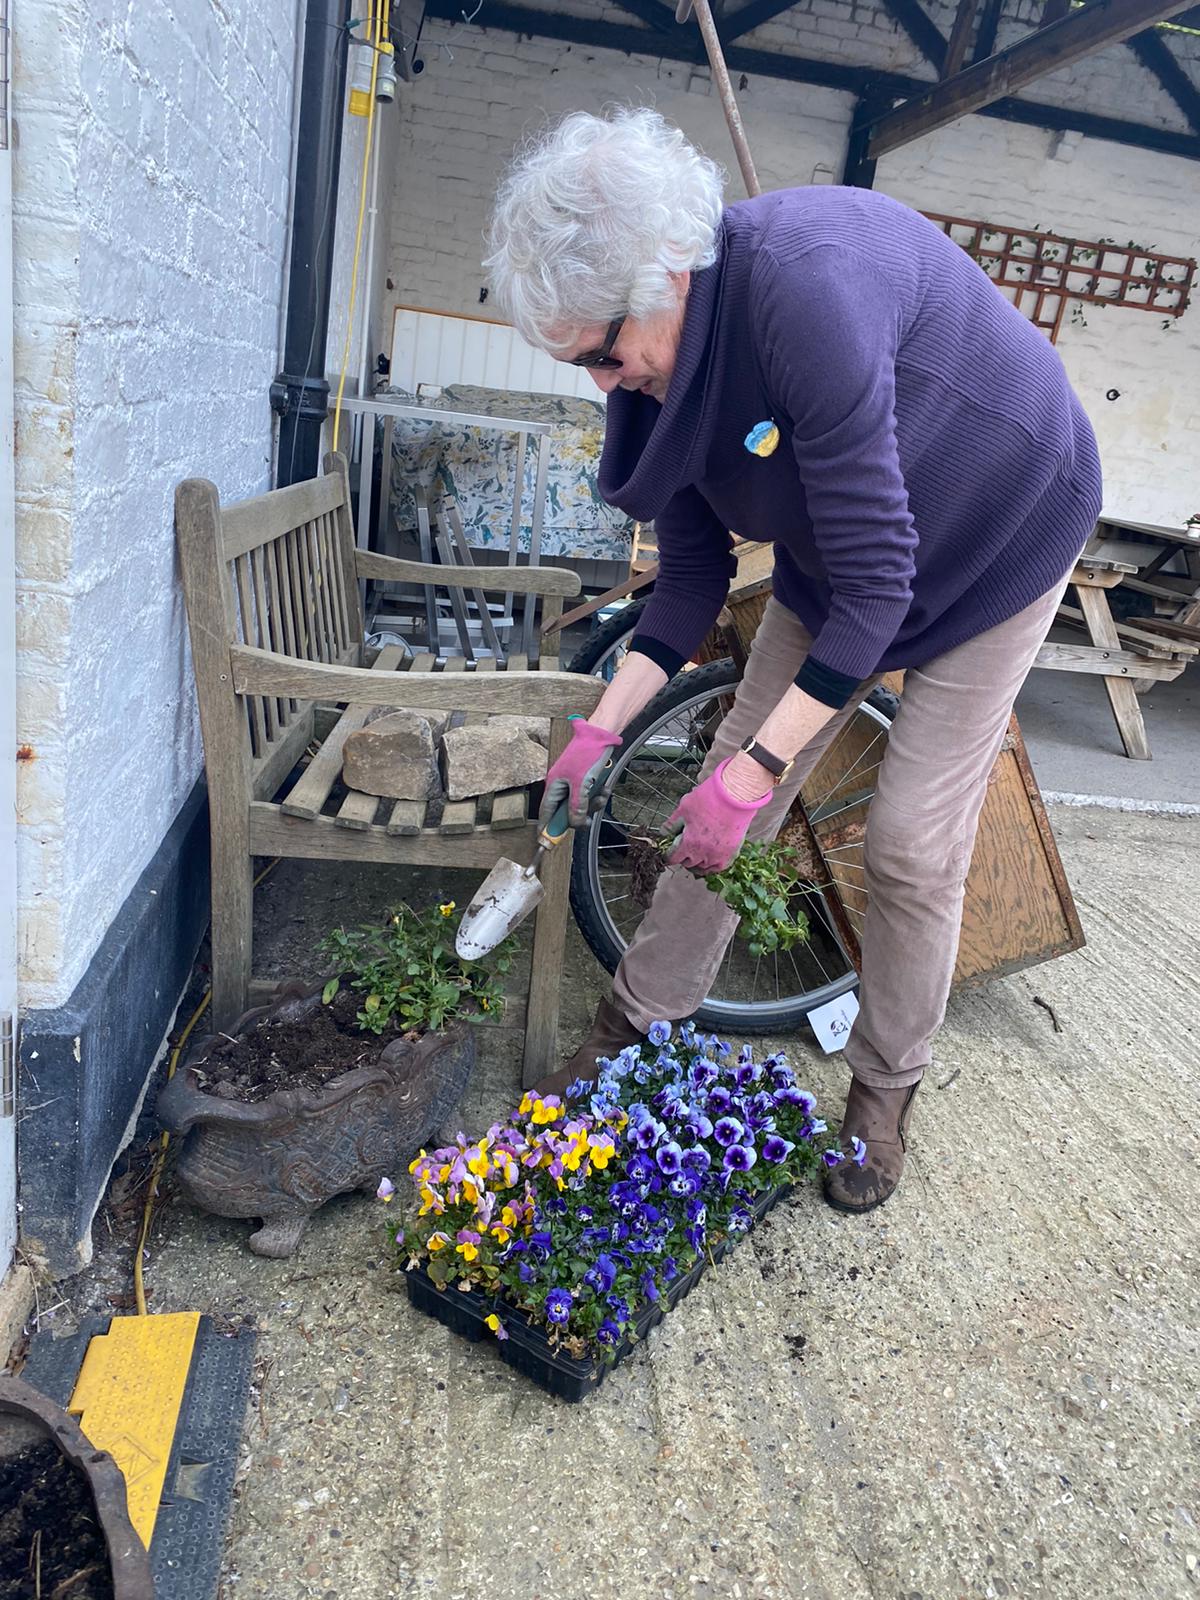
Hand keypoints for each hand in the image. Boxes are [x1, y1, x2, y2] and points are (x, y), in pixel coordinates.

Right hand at [540, 717, 621, 828]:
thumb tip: (574, 824)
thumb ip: (577, 806)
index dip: (547, 827)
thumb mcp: (582, 784)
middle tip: (589, 821)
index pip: (546, 812)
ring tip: (601, 796)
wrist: (601, 735)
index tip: (547, 842)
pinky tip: (605, 789)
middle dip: (579, 815)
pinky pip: (589, 795)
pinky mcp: (584, 779)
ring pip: (580, 804)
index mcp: (554, 785)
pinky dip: (597, 795)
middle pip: (565, 811)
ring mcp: (573, 782)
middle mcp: (561, 785)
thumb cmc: (587, 754)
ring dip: (592, 804)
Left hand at [665, 759, 772, 874]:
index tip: (668, 854)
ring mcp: (718, 855)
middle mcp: (703, 853)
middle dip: (683, 857)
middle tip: (682, 850)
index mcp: (689, 843)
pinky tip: (709, 860)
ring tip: (694, 856)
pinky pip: (718, 867)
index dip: (669, 855)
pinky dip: (712, 865)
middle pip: (688, 863)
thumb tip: (665, 833)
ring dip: (697, 863)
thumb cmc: (710, 799)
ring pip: (703, 868)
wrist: (736, 796)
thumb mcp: (684, 808)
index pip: (673, 858)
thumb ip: (672, 824)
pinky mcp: (731, 853)